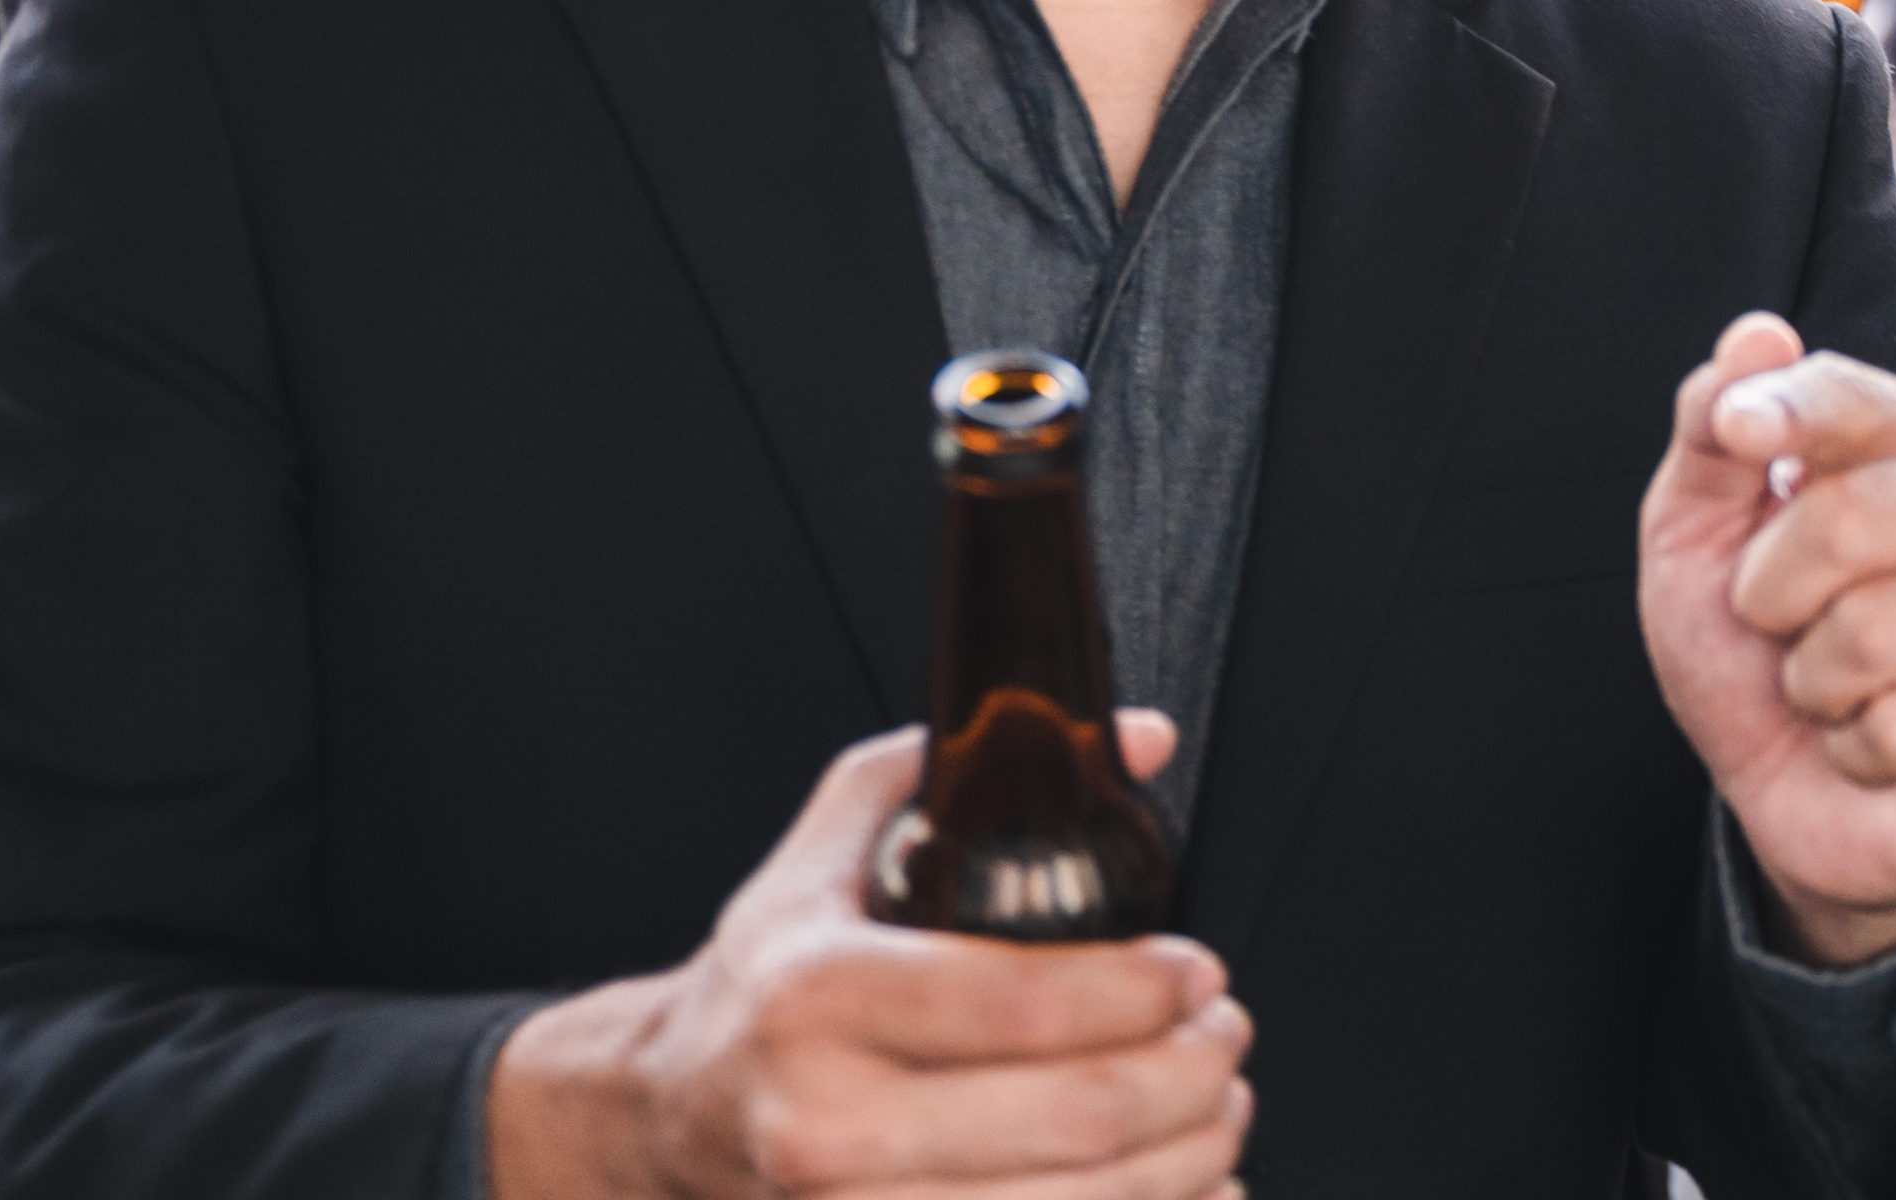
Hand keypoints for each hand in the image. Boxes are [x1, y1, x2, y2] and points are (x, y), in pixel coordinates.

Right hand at [484, 723, 1248, 1199]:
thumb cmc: (767, 984)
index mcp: (816, 998)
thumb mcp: (832, 850)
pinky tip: (1189, 1189)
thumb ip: (963, 768)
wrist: (669, 1115)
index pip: (1028, 1003)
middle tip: (1225, 1036)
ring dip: (1188, 1157)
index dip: (1146, 992)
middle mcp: (824, 1122)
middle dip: (1192, 1073)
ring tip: (1217, 1107)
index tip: (1200, 973)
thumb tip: (1135, 740)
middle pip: (1079, 1117)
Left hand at [1642, 312, 1895, 964]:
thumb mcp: (1695, 541)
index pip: (1856, 395)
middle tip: (1782, 628)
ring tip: (1837, 692)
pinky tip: (1883, 745)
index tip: (1738, 434)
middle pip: (1849, 518)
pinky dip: (1859, 751)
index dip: (1787, 413)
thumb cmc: (1753, 652)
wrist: (1791, 798)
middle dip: (1772, 596)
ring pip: (1881, 630)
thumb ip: (1713, 435)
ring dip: (1816, 685)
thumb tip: (1758, 334)